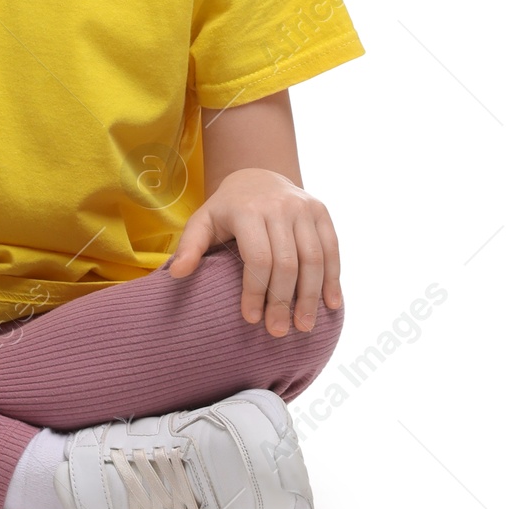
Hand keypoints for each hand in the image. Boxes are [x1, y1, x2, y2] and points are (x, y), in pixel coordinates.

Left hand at [166, 167, 341, 335]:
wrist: (258, 176)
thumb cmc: (227, 209)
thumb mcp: (202, 221)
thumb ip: (190, 247)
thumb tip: (175, 274)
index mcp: (248, 210)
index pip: (257, 258)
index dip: (255, 291)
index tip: (251, 319)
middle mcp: (280, 206)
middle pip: (287, 262)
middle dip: (283, 301)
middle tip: (278, 332)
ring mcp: (304, 208)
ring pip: (313, 258)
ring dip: (310, 297)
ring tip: (304, 326)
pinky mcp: (321, 212)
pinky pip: (331, 248)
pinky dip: (333, 278)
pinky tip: (331, 304)